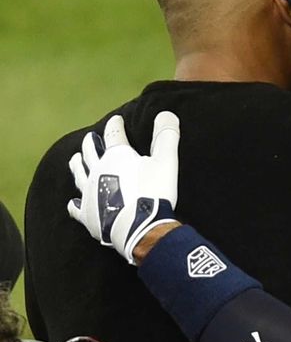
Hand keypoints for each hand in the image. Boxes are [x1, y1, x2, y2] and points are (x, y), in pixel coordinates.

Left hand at [67, 112, 179, 264]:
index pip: (113, 135)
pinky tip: (73, 202)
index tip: (116, 120)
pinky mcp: (88, 214)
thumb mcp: (166, 161)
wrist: (139, 227)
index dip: (115, 126)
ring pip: (79, 175)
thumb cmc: (154, 192)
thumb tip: (166, 113)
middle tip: (91, 138)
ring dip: (77, 165)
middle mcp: (98, 171)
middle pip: (90, 152)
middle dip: (91, 143)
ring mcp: (90, 193)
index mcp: (116, 156)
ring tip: (75, 159)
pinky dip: (75, 203)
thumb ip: (166, 136)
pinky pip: (76, 207)